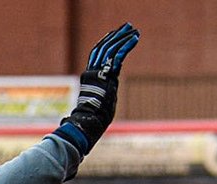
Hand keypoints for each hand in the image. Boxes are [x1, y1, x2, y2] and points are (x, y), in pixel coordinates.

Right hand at [54, 22, 139, 155]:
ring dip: (122, 37)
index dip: (105, 44)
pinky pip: (117, 55)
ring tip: (133, 30)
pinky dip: (126, 45)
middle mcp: (92, 73)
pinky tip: (135, 38)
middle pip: (103, 49)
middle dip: (115, 36)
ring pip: (110, 49)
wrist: (87, 122)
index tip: (114, 36)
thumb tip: (82, 115)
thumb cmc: (90, 121)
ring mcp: (98, 73)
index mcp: (90, 78)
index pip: (96, 57)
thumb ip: (101, 99)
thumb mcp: (98, 106)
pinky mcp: (105, 74)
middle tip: (126, 27)